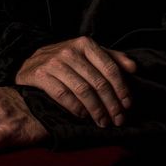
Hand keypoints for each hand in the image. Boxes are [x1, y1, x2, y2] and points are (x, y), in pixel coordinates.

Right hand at [15, 36, 136, 127]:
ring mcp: (54, 62)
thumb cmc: (66, 60)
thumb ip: (111, 58)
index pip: (109, 67)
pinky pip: (63, 95)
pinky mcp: (41, 75)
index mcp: (85, 43)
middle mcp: (70, 51)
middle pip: (98, 82)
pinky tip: (84, 116)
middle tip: (118, 120)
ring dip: (96, 110)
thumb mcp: (88, 53)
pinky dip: (76, 109)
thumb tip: (134, 68)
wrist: (31, 62)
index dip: (121, 88)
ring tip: (103, 122)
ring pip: (82, 90)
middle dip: (111, 104)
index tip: (127, 105)